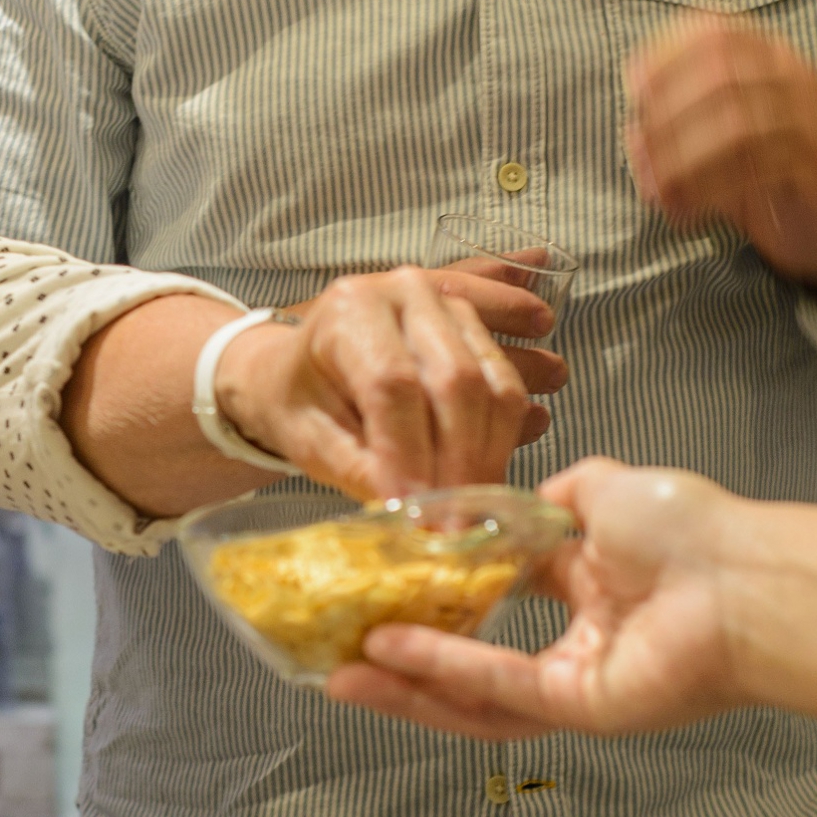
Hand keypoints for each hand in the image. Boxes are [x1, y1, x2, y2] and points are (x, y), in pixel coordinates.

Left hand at [213, 267, 545, 497]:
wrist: (299, 368)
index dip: (411, 454)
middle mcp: (402, 292)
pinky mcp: (471, 322)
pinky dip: (517, 416)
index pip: (393, 385)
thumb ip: (358, 469)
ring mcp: (444, 303)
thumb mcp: (308, 438)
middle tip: (456, 523)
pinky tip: (517, 447)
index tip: (418, 511)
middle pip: (454, 380)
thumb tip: (413, 508)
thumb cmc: (300, 401)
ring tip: (479, 507)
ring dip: (492, 451)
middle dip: (460, 461)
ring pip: (490, 381)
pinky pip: (505, 374)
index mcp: (349, 311)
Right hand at [325, 455, 745, 739]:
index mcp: (590, 591)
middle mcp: (579, 645)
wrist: (742, 577)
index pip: (496, 602)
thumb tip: (505, 502)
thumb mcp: (601, 488)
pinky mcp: (579, 708)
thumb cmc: (692, 532)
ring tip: (342, 674)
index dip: (440, 598)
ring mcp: (577, 682)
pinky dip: (442, 672)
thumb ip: (546, 499)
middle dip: (405, 663)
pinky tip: (391, 654)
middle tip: (343, 652)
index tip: (385, 585)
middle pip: (473, 665)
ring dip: (407, 684)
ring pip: (473, 694)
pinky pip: (496, 690)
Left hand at [623, 13, 816, 285]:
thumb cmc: (758, 168)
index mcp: (766, 53)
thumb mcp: (714, 135)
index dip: (666, 55)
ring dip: (682, 160)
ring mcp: (811, 116)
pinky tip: (685, 212)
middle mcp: (793, 74)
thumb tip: (634, 134)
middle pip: (721, 74)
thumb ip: (676, 122)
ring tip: (653, 190)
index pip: (714, 32)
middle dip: (667, 114)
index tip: (633, 91)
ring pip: (737, 125)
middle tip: (637, 155)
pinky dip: (710, 190)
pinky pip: (758, 169)